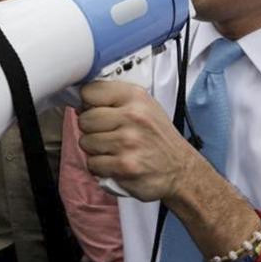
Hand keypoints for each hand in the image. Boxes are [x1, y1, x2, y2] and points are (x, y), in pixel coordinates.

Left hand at [76, 79, 202, 201]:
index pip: (89, 92)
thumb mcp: (143, 106)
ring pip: (86, 142)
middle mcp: (132, 116)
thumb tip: (80, 101)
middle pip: (84, 119)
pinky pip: (92, 163)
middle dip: (91, 130)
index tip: (96, 111)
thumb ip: (114, 99)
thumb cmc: (157, 137)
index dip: (88, 104)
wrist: (180, 170)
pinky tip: (116, 164)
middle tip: (109, 135)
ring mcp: (128, 141)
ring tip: (115, 150)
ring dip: (96, 150)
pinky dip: (100, 167)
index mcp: (135, 96)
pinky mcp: (124, 165)